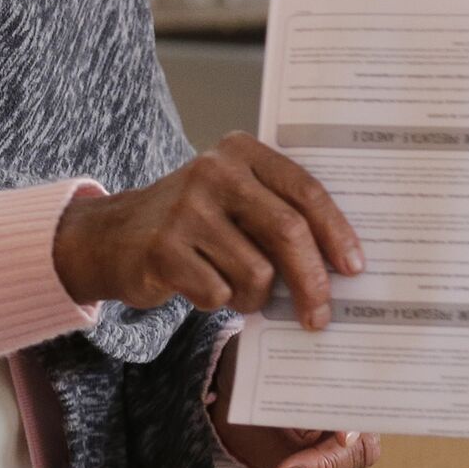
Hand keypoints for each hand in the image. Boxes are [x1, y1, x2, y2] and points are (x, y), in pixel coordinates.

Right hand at [52, 132, 363, 328]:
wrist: (113, 236)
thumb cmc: (193, 223)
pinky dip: (218, 301)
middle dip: (312, 281)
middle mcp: (215, 171)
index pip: (305, 191)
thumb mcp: (234, 200)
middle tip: (320, 315)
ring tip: (238, 291)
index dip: (336, 233)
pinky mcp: (164, 248)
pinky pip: (218, 292)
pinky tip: (202, 287)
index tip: (354, 267)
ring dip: (255, 297)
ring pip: (256, 272)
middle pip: (288, 232)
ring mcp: (186, 208)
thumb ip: (278, 215)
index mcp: (241, 152)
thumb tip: (338, 267)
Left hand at [206, 336, 380, 467]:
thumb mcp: (263, 371)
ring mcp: (339, 465)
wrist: (231, 403)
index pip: (362, 413)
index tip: (339, 436)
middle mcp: (348, 432)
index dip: (354, 428)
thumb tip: (304, 350)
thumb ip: (285, 375)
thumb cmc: (252, 379)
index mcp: (340, 396)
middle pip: (355, 460)